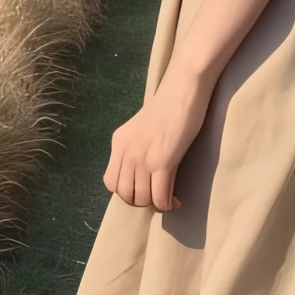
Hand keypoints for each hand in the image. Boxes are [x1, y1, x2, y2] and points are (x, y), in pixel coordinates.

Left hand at [103, 59, 213, 212]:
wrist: (182, 90)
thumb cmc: (168, 106)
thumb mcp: (141, 127)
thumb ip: (136, 146)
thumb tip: (142, 170)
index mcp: (118, 143)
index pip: (111, 182)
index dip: (126, 193)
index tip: (144, 190)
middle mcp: (126, 152)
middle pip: (124, 194)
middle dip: (141, 202)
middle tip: (156, 197)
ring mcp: (143, 158)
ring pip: (141, 199)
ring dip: (154, 205)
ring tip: (167, 199)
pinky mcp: (162, 162)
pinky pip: (160, 197)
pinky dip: (166, 205)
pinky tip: (175, 201)